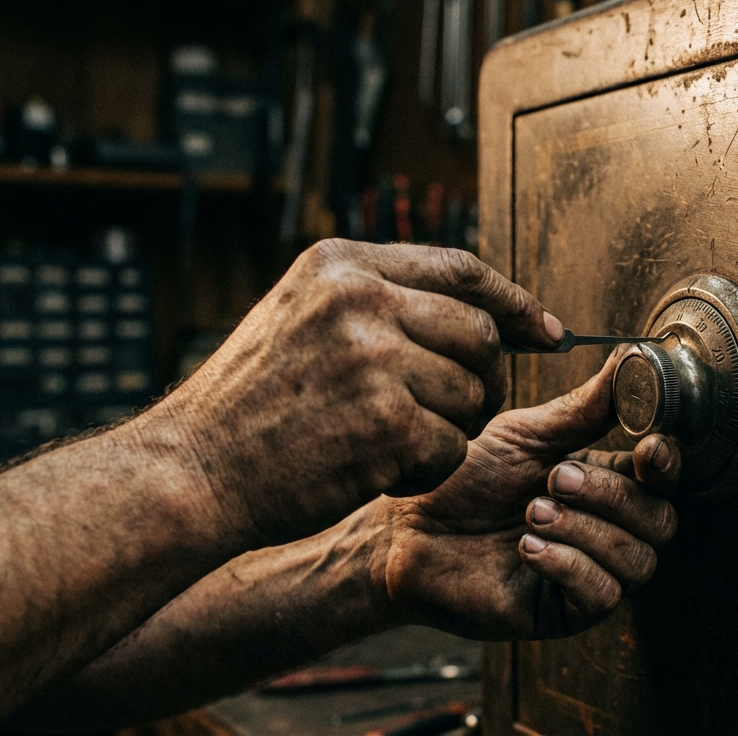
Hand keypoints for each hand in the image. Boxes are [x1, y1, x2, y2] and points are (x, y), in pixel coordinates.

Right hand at [133, 240, 564, 545]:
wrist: (191, 471)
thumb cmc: (251, 405)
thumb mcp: (300, 316)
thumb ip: (378, 301)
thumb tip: (481, 312)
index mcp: (341, 264)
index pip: (461, 268)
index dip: (515, 301)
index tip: (546, 331)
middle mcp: (359, 299)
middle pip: (480, 332)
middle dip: (487, 378)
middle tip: (461, 412)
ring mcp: (373, 358)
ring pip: (473, 393)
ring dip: (452, 429)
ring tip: (398, 443)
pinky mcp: (384, 421)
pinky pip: (452, 445)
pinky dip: (429, 468)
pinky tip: (382, 472)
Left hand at [373, 353, 680, 639]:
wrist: (409, 531)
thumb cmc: (464, 481)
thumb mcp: (525, 436)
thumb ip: (582, 410)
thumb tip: (627, 364)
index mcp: (604, 484)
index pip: (661, 480)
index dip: (665, 465)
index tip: (649, 449)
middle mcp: (606, 530)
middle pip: (660, 520)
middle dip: (613, 496)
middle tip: (557, 478)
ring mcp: (590, 572)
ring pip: (637, 561)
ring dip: (587, 531)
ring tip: (533, 513)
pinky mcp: (566, 612)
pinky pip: (601, 595)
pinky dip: (569, 565)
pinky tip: (528, 548)